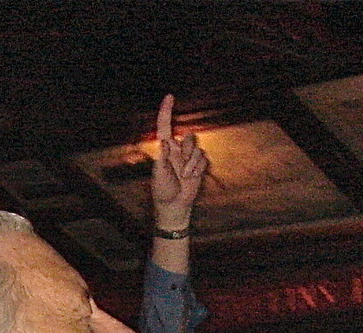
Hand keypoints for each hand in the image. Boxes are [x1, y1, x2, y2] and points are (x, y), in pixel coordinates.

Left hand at [150, 93, 208, 227]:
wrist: (174, 205)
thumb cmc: (162, 190)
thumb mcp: (158, 175)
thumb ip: (161, 158)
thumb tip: (163, 141)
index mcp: (165, 149)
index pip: (165, 126)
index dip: (166, 111)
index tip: (169, 96)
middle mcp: (177, 150)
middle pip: (189, 137)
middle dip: (188, 150)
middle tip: (183, 168)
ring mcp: (188, 158)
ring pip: (197, 149)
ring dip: (193, 164)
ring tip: (186, 176)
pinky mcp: (198, 166)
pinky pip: (204, 159)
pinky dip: (199, 169)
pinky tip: (193, 178)